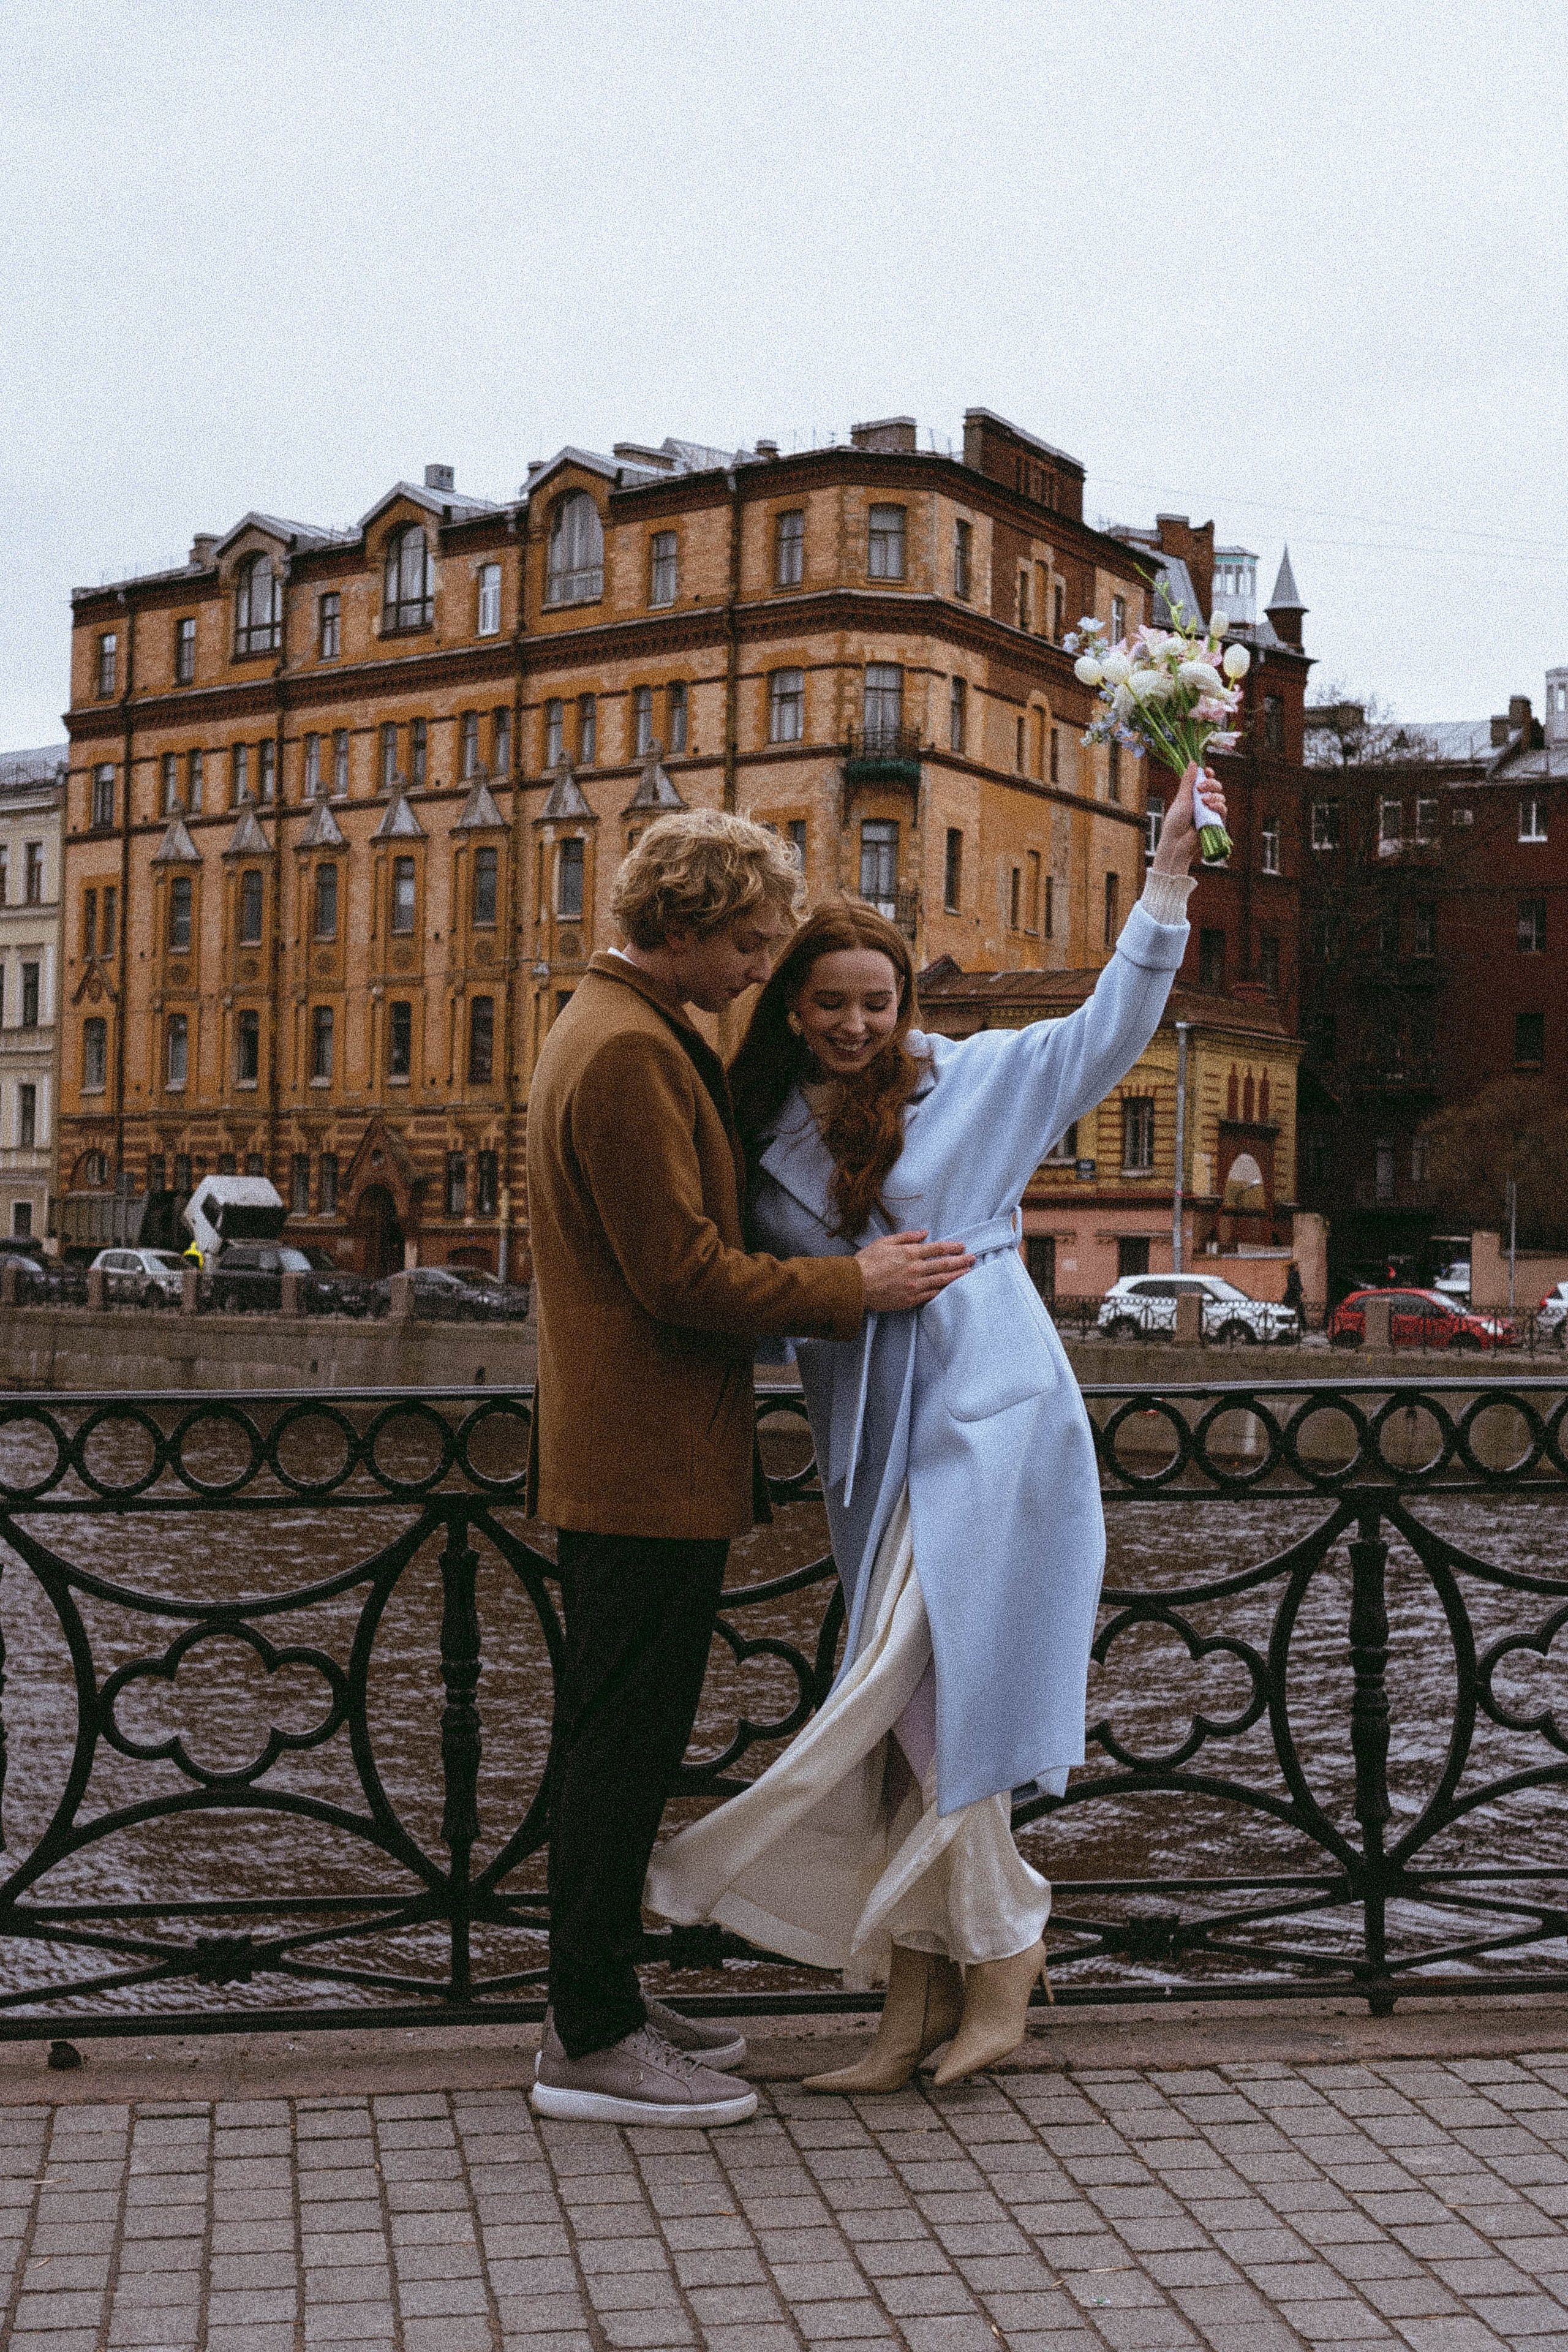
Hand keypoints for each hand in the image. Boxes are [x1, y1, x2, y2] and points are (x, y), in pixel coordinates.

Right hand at [855, 1228, 974, 1312]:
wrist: (854, 1286)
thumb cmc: (866, 1263)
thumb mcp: (884, 1242)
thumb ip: (906, 1237)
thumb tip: (924, 1233)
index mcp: (909, 1253)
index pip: (937, 1249)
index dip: (952, 1247)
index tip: (962, 1246)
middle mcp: (915, 1269)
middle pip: (944, 1265)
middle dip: (961, 1261)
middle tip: (972, 1258)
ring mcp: (914, 1286)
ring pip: (942, 1280)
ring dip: (957, 1275)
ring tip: (968, 1272)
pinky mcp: (910, 1299)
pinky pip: (931, 1295)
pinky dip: (943, 1290)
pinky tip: (950, 1288)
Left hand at [1152, 762, 1227, 874]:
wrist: (1177, 841)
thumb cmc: (1175, 821)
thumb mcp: (1182, 797)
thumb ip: (1188, 780)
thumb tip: (1192, 762)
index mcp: (1194, 794)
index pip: (1206, 780)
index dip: (1208, 774)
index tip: (1207, 771)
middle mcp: (1203, 801)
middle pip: (1216, 786)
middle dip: (1211, 784)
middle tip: (1201, 789)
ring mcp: (1210, 811)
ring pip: (1221, 797)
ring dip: (1214, 796)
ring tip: (1204, 802)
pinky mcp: (1216, 821)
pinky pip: (1223, 809)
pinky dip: (1219, 806)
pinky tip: (1211, 807)